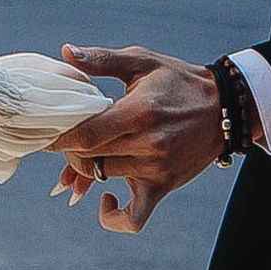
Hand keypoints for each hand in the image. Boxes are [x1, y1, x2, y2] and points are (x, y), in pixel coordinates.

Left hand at [50, 44, 225, 231]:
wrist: (224, 107)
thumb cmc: (178, 81)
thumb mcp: (142, 61)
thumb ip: (102, 59)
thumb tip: (66, 52)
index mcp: (139, 111)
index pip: (86, 133)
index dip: (59, 137)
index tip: (46, 133)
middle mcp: (148, 144)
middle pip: (88, 157)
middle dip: (67, 150)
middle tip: (62, 140)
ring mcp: (156, 169)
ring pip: (102, 178)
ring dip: (83, 171)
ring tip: (77, 160)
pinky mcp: (163, 186)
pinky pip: (134, 218)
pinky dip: (114, 217)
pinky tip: (105, 199)